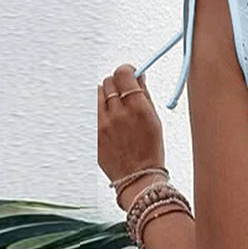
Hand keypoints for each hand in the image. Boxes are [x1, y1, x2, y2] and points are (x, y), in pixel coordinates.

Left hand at [98, 63, 164, 184]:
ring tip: (115, 109)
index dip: (127, 70)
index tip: (130, 73)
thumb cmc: (150, 151)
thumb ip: (145, 95)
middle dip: (117, 84)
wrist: (137, 177)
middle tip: (124, 94)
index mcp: (138, 109)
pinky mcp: (91, 131)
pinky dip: (99, 109)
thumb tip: (138, 76)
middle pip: (109, 81)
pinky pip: (90, 109)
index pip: (123, 73)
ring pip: (97, 92)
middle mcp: (118, 114)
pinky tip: (108, 120)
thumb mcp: (155, 121)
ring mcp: (101, 123)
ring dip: (106, 95)